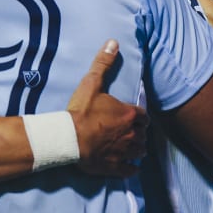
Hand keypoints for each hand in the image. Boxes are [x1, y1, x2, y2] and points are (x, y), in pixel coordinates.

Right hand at [68, 40, 147, 176]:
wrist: (68, 138)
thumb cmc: (80, 111)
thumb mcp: (92, 84)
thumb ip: (103, 64)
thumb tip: (113, 42)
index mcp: (129, 115)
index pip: (144, 116)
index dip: (140, 117)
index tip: (137, 118)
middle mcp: (131, 134)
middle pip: (143, 135)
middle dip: (139, 133)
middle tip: (133, 132)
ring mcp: (124, 152)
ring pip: (139, 152)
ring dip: (138, 149)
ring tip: (133, 148)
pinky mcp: (115, 167)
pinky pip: (130, 170)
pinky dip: (132, 168)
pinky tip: (131, 167)